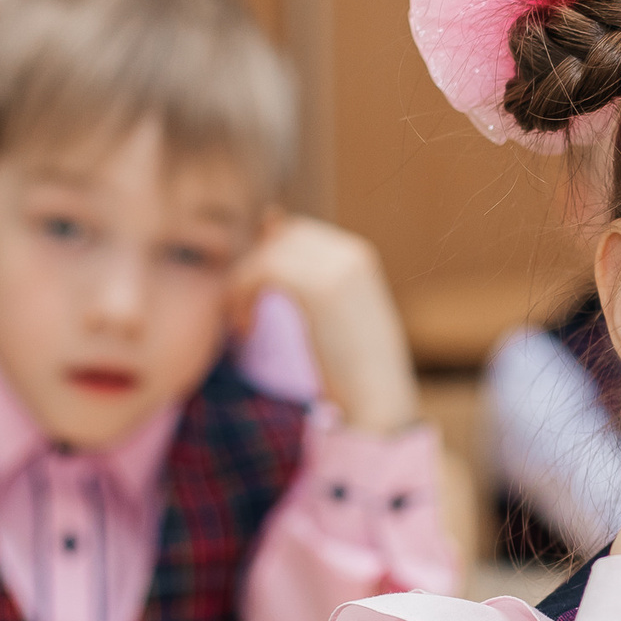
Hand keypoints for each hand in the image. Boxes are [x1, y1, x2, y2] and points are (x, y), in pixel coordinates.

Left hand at [229, 216, 418, 434]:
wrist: (378, 402)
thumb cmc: (355, 367)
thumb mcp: (331, 311)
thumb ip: (305, 270)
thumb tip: (269, 218)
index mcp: (358, 255)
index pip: (295, 232)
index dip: (265, 260)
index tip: (253, 300)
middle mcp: (351, 253)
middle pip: (279, 237)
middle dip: (253, 268)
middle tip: (242, 310)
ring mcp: (339, 268)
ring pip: (268, 253)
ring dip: (243, 285)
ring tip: (242, 324)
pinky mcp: (320, 289)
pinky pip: (263, 272)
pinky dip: (242, 297)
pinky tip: (245, 329)